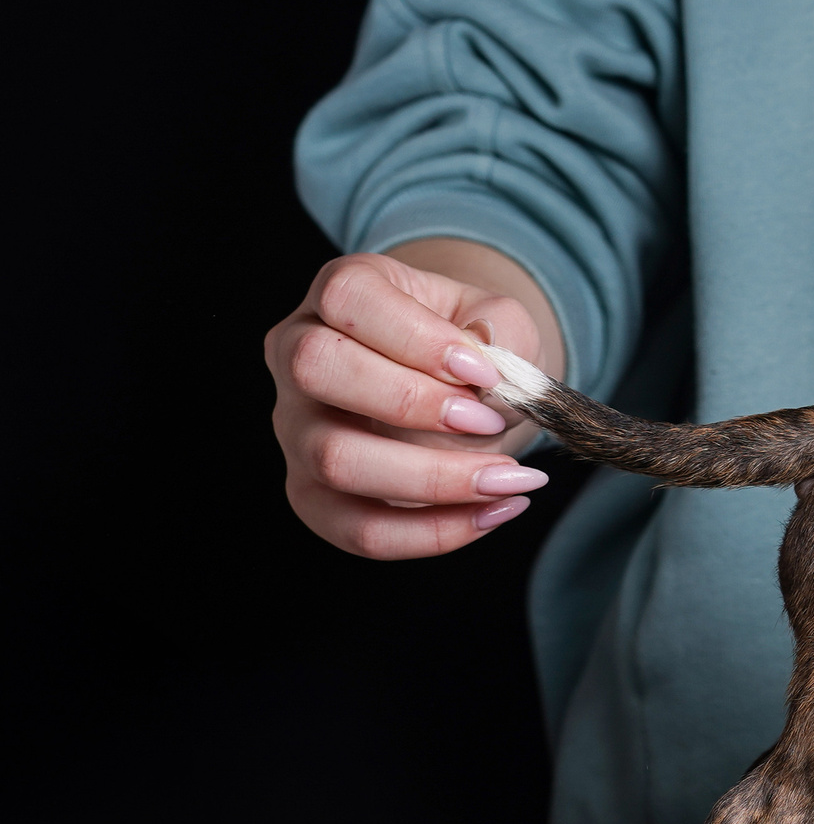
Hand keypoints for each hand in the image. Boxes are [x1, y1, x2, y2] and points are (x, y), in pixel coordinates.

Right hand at [266, 243, 563, 557]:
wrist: (463, 387)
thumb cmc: (472, 345)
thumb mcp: (497, 319)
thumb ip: (500, 333)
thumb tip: (490, 370)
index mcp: (341, 293)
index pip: (347, 299)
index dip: (418, 338)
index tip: (487, 373)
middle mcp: (296, 355)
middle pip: (316, 368)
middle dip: (412, 402)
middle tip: (489, 421)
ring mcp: (296, 427)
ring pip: (333, 458)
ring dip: (431, 477)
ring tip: (508, 478)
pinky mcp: (312, 492)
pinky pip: (357, 529)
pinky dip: (433, 531)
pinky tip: (493, 513)